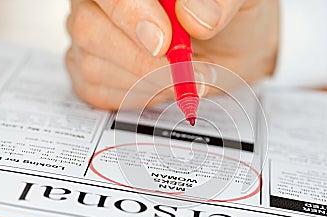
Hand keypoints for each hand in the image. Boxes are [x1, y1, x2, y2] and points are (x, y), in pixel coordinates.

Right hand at [65, 0, 278, 109]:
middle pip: (91, 30)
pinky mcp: (92, 73)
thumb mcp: (236, 3)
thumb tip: (194, 17)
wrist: (228, 51)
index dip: (129, 15)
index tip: (163, 43)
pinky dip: (138, 96)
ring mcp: (93, 39)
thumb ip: (219, 3)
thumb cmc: (224, 21)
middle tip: (186, 71)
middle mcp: (101, 7)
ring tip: (180, 76)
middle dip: (143, 61)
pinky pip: (99, 92)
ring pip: (95, 66)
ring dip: (147, 82)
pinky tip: (160, 85)